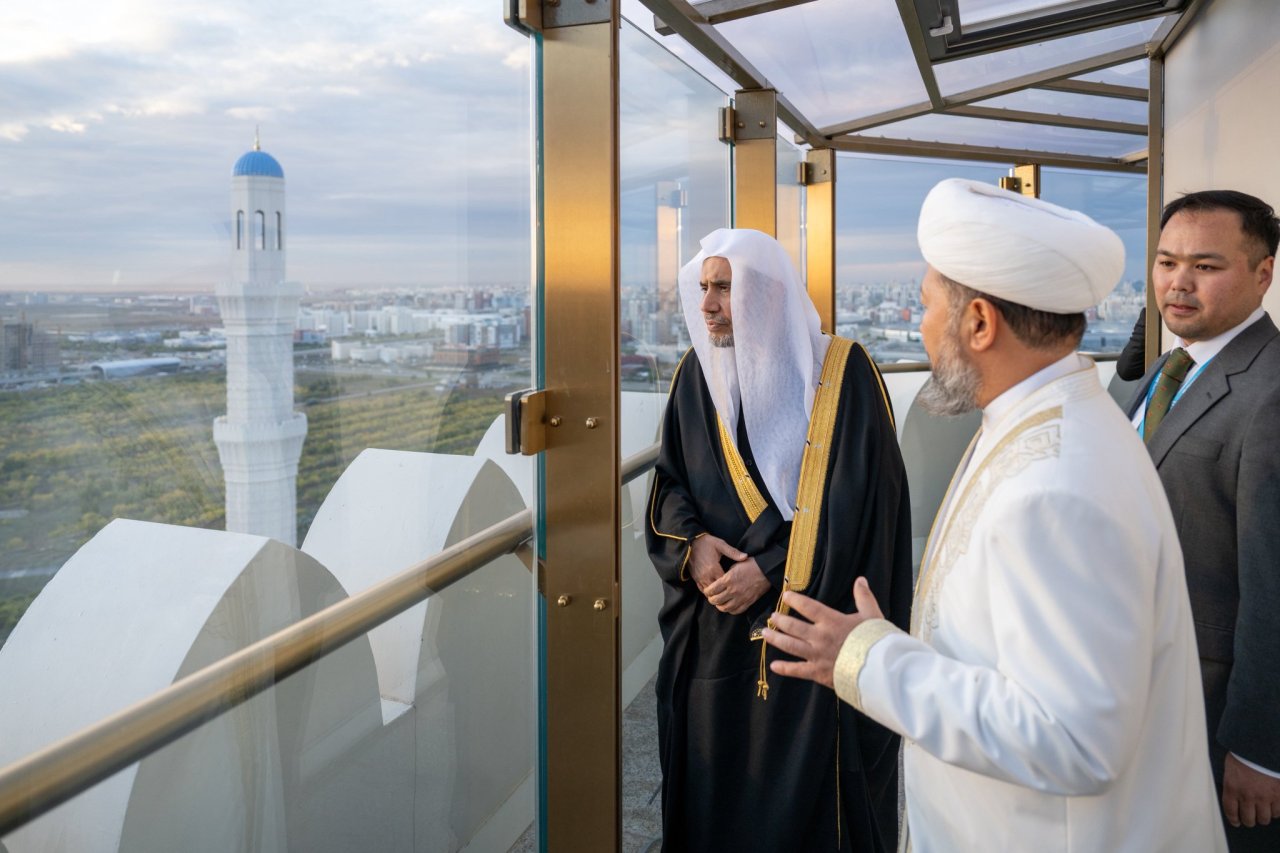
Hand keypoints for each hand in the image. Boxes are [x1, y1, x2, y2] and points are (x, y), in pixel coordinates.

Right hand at [688, 534, 744, 591]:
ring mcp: (699, 578)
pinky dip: (709, 591)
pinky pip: (702, 589)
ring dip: (717, 592)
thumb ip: (733, 552)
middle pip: (717, 590)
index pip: (725, 583)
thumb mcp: (721, 545)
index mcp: (713, 568)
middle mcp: (706, 576)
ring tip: (725, 592)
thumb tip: (745, 556)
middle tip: (733, 591)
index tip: (738, 584)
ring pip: (709, 592)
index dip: (732, 585)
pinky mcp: (695, 578)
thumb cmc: (706, 543)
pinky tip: (715, 591)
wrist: (690, 542)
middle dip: (725, 591)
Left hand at [702, 558, 770, 614]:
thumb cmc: (751, 565)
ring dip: (719, 606)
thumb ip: (726, 575)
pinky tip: (729, 606)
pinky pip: (736, 611)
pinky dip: (730, 610)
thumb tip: (719, 581)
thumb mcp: (735, 565)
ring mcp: (741, 598)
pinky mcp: (748, 602)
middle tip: (711, 597)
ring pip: (724, 608)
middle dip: (711, 599)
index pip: (711, 590)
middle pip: (716, 600)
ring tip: (719, 603)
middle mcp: (733, 590)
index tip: (707, 590)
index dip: (707, 591)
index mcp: (728, 579)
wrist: (767, 571)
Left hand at [761, 577, 882, 688]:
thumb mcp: (872, 615)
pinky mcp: (818, 672)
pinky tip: (773, 665)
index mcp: (832, 621)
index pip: (808, 607)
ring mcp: (816, 655)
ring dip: (776, 639)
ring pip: (790, 645)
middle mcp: (820, 637)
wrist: (879, 668)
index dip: (795, 600)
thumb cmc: (876, 641)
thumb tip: (860, 579)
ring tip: (765, 633)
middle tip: (772, 617)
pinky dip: (784, 668)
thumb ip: (864, 596)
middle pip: (793, 626)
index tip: (785, 596)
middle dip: (781, 621)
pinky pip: (797, 670)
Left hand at [1223, 753, 1279, 826]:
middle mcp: (1247, 796)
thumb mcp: (1231, 767)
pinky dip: (1275, 811)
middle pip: (1248, 819)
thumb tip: (1233, 794)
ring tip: (1262, 812)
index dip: (1234, 819)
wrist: (1262, 747)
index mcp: (1232, 788)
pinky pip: (1277, 813)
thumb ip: (1232, 783)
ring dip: (1263, 817)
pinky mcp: (1278, 796)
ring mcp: (1264, 797)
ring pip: (1264, 819)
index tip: (1236, 822)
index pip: (1230, 811)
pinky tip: (1273, 806)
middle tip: (1250, 818)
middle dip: (1249, 820)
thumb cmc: (1245, 754)